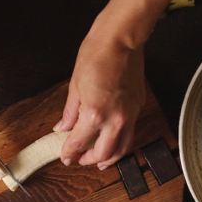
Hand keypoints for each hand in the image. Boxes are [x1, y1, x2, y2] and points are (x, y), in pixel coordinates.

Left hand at [55, 34, 145, 169]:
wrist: (120, 40)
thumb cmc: (95, 56)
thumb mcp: (75, 86)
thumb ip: (70, 112)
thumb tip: (63, 127)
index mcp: (94, 114)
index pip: (79, 143)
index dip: (70, 153)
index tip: (65, 157)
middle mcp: (115, 120)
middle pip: (103, 154)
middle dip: (89, 160)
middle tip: (80, 160)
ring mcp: (129, 115)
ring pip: (122, 148)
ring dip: (110, 158)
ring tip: (101, 162)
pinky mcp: (138, 107)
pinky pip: (130, 133)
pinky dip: (121, 143)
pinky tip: (113, 141)